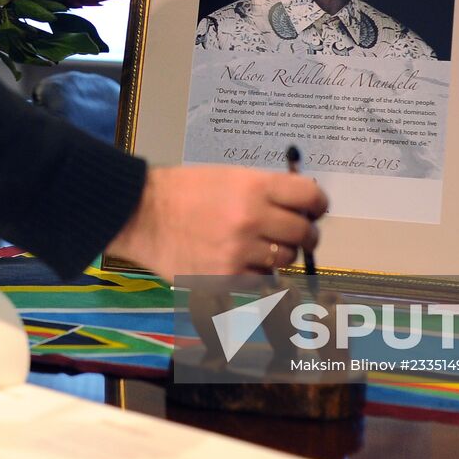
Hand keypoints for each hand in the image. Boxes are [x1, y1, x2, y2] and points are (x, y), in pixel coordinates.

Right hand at [106, 166, 326, 281]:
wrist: (141, 213)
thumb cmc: (183, 191)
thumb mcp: (228, 176)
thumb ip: (265, 191)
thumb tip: (300, 205)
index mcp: (255, 186)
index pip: (310, 197)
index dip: (317, 204)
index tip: (313, 210)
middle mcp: (252, 218)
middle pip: (303, 232)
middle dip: (304, 234)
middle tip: (296, 234)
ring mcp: (239, 250)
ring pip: (284, 259)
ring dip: (279, 255)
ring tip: (260, 247)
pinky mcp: (224, 276)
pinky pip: (260, 281)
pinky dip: (256, 274)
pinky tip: (242, 262)